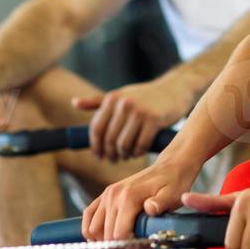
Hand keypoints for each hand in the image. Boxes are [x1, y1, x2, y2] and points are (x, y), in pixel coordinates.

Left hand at [74, 75, 191, 161]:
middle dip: (110, 154)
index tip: (98, 156)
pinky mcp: (154, 120)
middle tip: (113, 159)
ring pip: (124, 144)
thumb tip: (74, 103)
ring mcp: (140, 112)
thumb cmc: (146, 95)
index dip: (95, 145)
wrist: (176, 88)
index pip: (96, 128)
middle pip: (109, 139)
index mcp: (113, 98)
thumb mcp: (121, 95)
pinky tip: (138, 152)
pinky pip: (141, 145)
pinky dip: (138, 152)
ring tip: (126, 156)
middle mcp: (124, 104)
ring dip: (124, 155)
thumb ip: (98, 101)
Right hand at [82, 157, 200, 243]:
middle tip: (139, 244)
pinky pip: (88, 215)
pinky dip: (91, 230)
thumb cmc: (173, 184)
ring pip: (93, 230)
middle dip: (122, 246)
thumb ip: (161, 203)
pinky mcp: (104, 195)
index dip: (131, 246)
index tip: (145, 245)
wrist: (169, 168)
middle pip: (106, 236)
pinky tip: (104, 237)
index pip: (119, 235)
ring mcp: (107, 195)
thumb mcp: (173, 195)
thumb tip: (150, 208)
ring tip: (126, 240)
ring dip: (107, 241)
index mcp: (129, 197)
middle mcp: (113, 195)